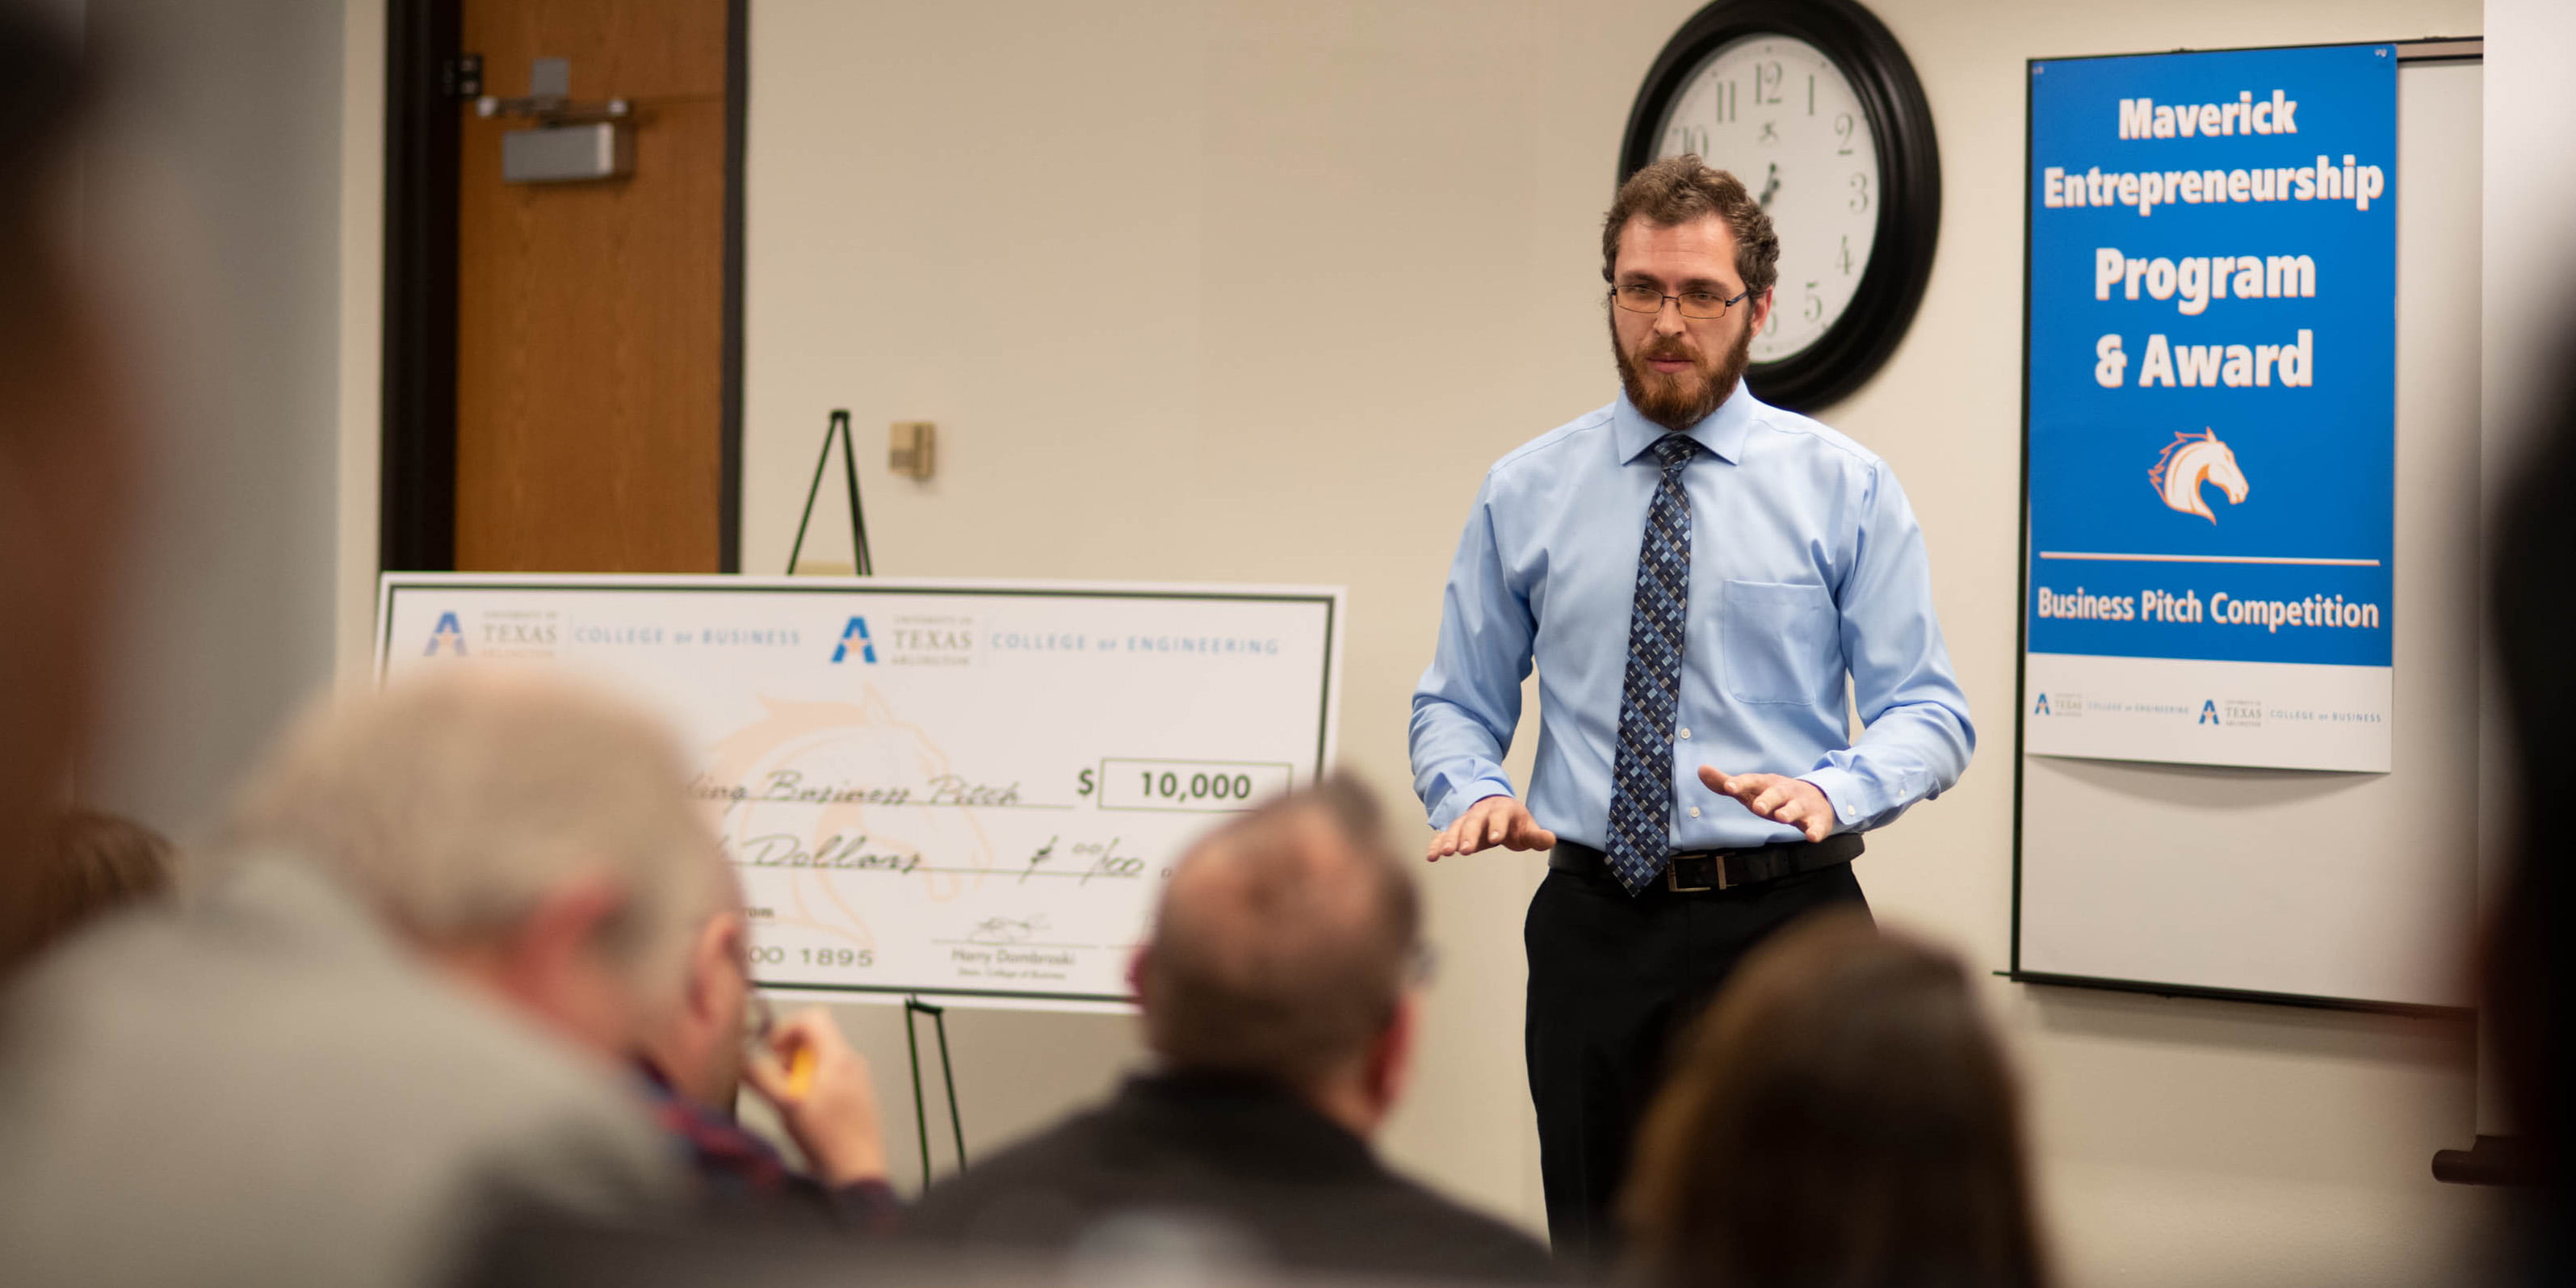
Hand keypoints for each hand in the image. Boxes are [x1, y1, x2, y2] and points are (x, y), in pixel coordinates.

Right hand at [741, 1007, 888, 1185]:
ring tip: (790, 1097)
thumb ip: (761, 1078)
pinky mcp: (853, 1095)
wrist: (857, 1172)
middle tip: (778, 1076)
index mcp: (838, 1057)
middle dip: (788, 1053)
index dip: (785, 1029)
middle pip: (814, 1035)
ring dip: (797, 1070)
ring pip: (819, 1056)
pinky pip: (827, 1075)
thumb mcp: (786, 1106)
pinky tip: (804, 1111)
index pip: (812, 1017)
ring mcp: (855, 1078)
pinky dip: (810, 1084)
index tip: (771, 1051)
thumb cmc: (831, 1142)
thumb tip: (742, 1060)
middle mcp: (850, 1063)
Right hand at [1425, 794, 1556, 860]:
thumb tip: (1550, 839)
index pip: (1499, 817)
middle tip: (1463, 850)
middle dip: (1468, 835)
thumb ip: (1537, 836)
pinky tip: (1431, 856)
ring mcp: (1466, 819)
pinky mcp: (1456, 828)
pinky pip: (1444, 834)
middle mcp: (1481, 812)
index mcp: (1502, 810)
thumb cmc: (1513, 822)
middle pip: (1473, 821)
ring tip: (1444, 853)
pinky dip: (1437, 843)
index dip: (1497, 827)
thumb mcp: (1527, 828)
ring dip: (1449, 839)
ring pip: (1456, 827)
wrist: (1495, 807)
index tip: (1494, 839)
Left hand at [1697, 767, 1835, 842]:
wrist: (1816, 798)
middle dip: (1767, 799)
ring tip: (1782, 818)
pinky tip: (1812, 836)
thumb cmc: (1774, 796)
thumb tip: (1701, 770)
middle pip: (1775, 793)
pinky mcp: (1816, 820)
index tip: (1729, 786)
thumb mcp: (1751, 790)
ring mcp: (1802, 805)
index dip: (1741, 783)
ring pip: (1795, 808)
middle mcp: (1784, 792)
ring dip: (1789, 812)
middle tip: (1758, 807)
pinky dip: (1815, 830)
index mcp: (1766, 784)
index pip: (1752, 781)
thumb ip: (1726, 783)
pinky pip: (1817, 826)